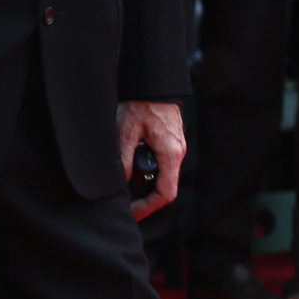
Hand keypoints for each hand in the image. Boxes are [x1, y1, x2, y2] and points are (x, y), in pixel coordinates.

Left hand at [118, 100, 185, 218]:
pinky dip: (148, 172)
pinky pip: (162, 165)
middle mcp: (176, 154)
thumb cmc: (141, 105)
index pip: (165, 192)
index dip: (149, 207)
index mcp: (170, 154)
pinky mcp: (170, 143)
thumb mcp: (126, 132)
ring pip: (163, 176)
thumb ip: (125, 159)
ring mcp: (175, 149)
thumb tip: (122, 182)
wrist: (153, 86)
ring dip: (146, 185)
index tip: (133, 212)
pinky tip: (133, 173)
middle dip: (147, 199)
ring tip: (127, 192)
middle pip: (165, 187)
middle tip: (128, 206)